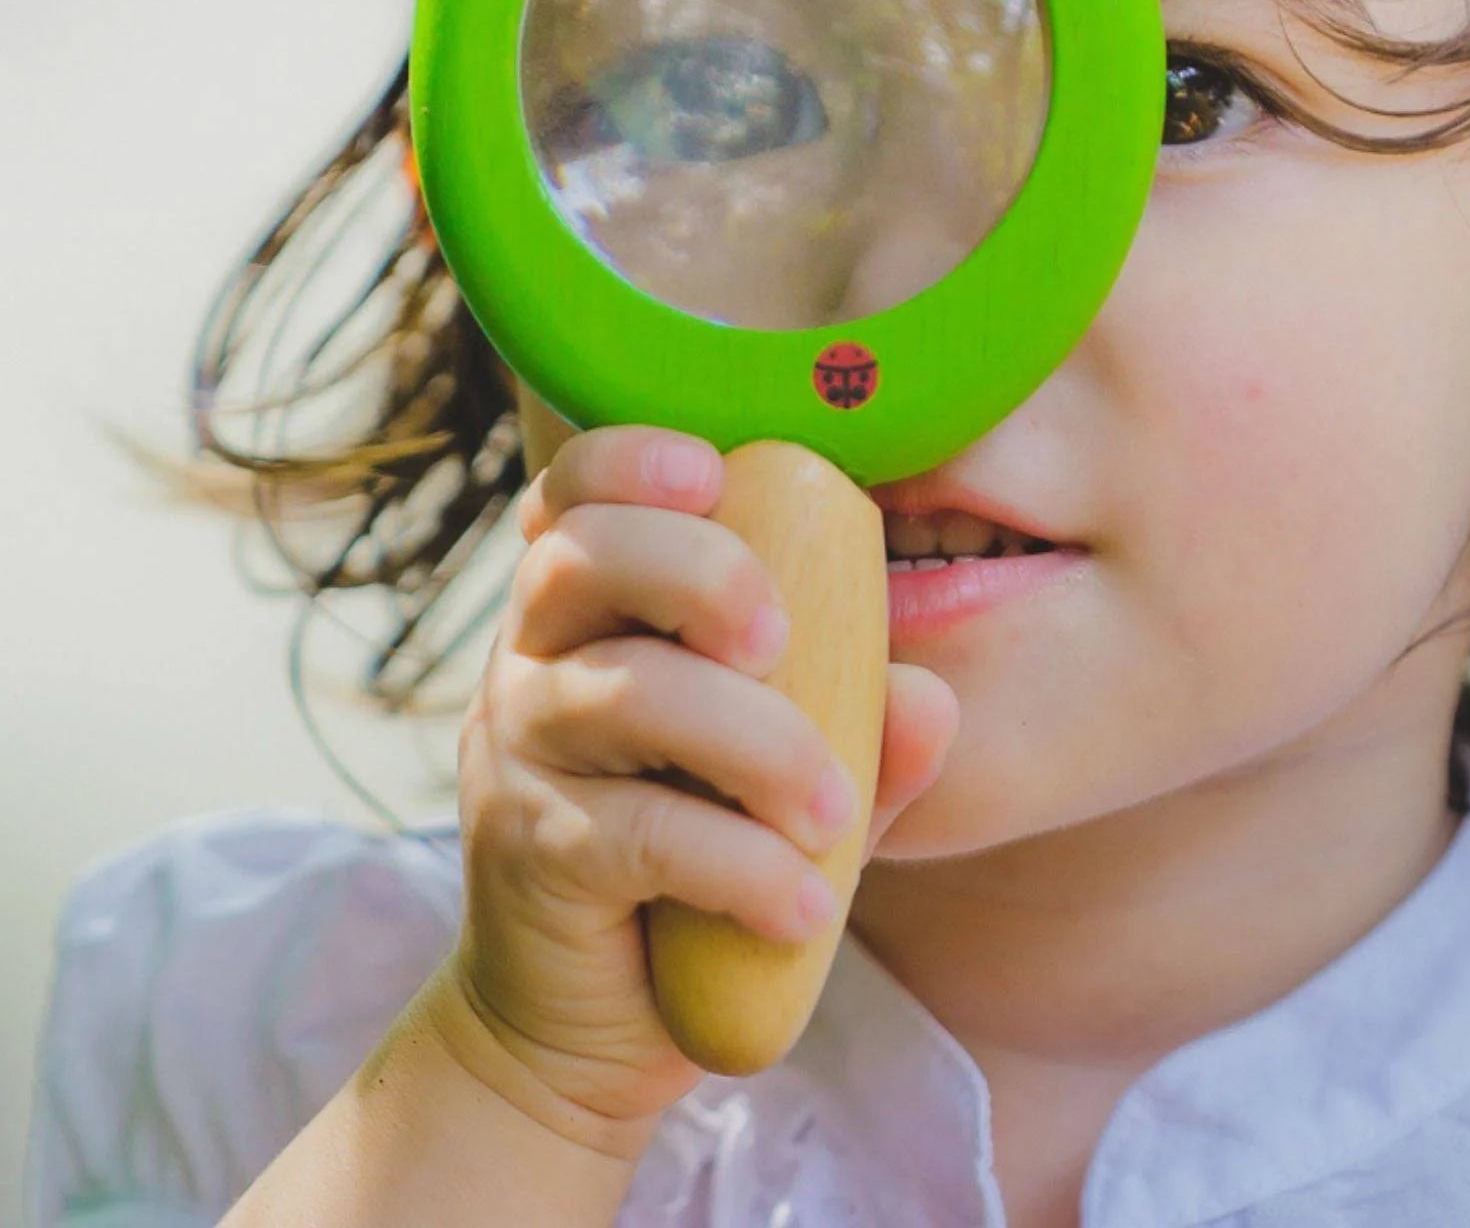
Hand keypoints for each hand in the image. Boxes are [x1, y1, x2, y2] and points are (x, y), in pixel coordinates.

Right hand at [441, 425, 959, 1139]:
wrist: (587, 1025)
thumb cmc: (695, 858)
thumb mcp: (784, 781)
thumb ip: (858, 729)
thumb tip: (932, 698)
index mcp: (587, 610)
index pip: (575, 494)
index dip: (629, 461)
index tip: (712, 473)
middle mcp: (531, 660)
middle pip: (584, 557)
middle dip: (701, 571)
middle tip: (782, 641)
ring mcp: (520, 755)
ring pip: (625, 693)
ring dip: (756, 741)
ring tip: (831, 810)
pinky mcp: (532, 856)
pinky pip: (643, 833)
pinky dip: (743, 865)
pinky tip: (805, 905)